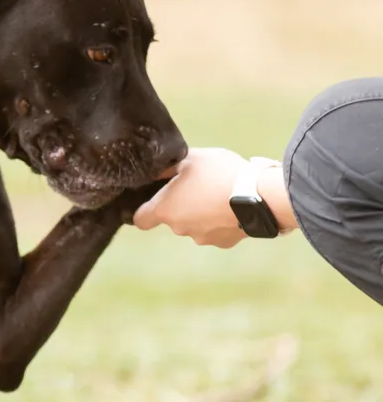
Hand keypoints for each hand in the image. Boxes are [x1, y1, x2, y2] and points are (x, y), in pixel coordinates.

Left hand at [133, 147, 247, 247]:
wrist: (260, 196)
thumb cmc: (219, 174)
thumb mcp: (190, 159)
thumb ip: (169, 166)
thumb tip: (156, 170)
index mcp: (165, 210)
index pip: (140, 219)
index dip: (143, 210)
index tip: (151, 201)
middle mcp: (179, 229)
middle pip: (172, 219)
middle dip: (181, 205)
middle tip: (197, 187)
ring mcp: (202, 238)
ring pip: (195, 225)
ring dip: (202, 213)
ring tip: (219, 194)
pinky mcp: (223, 243)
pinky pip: (217, 231)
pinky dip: (221, 221)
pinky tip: (232, 206)